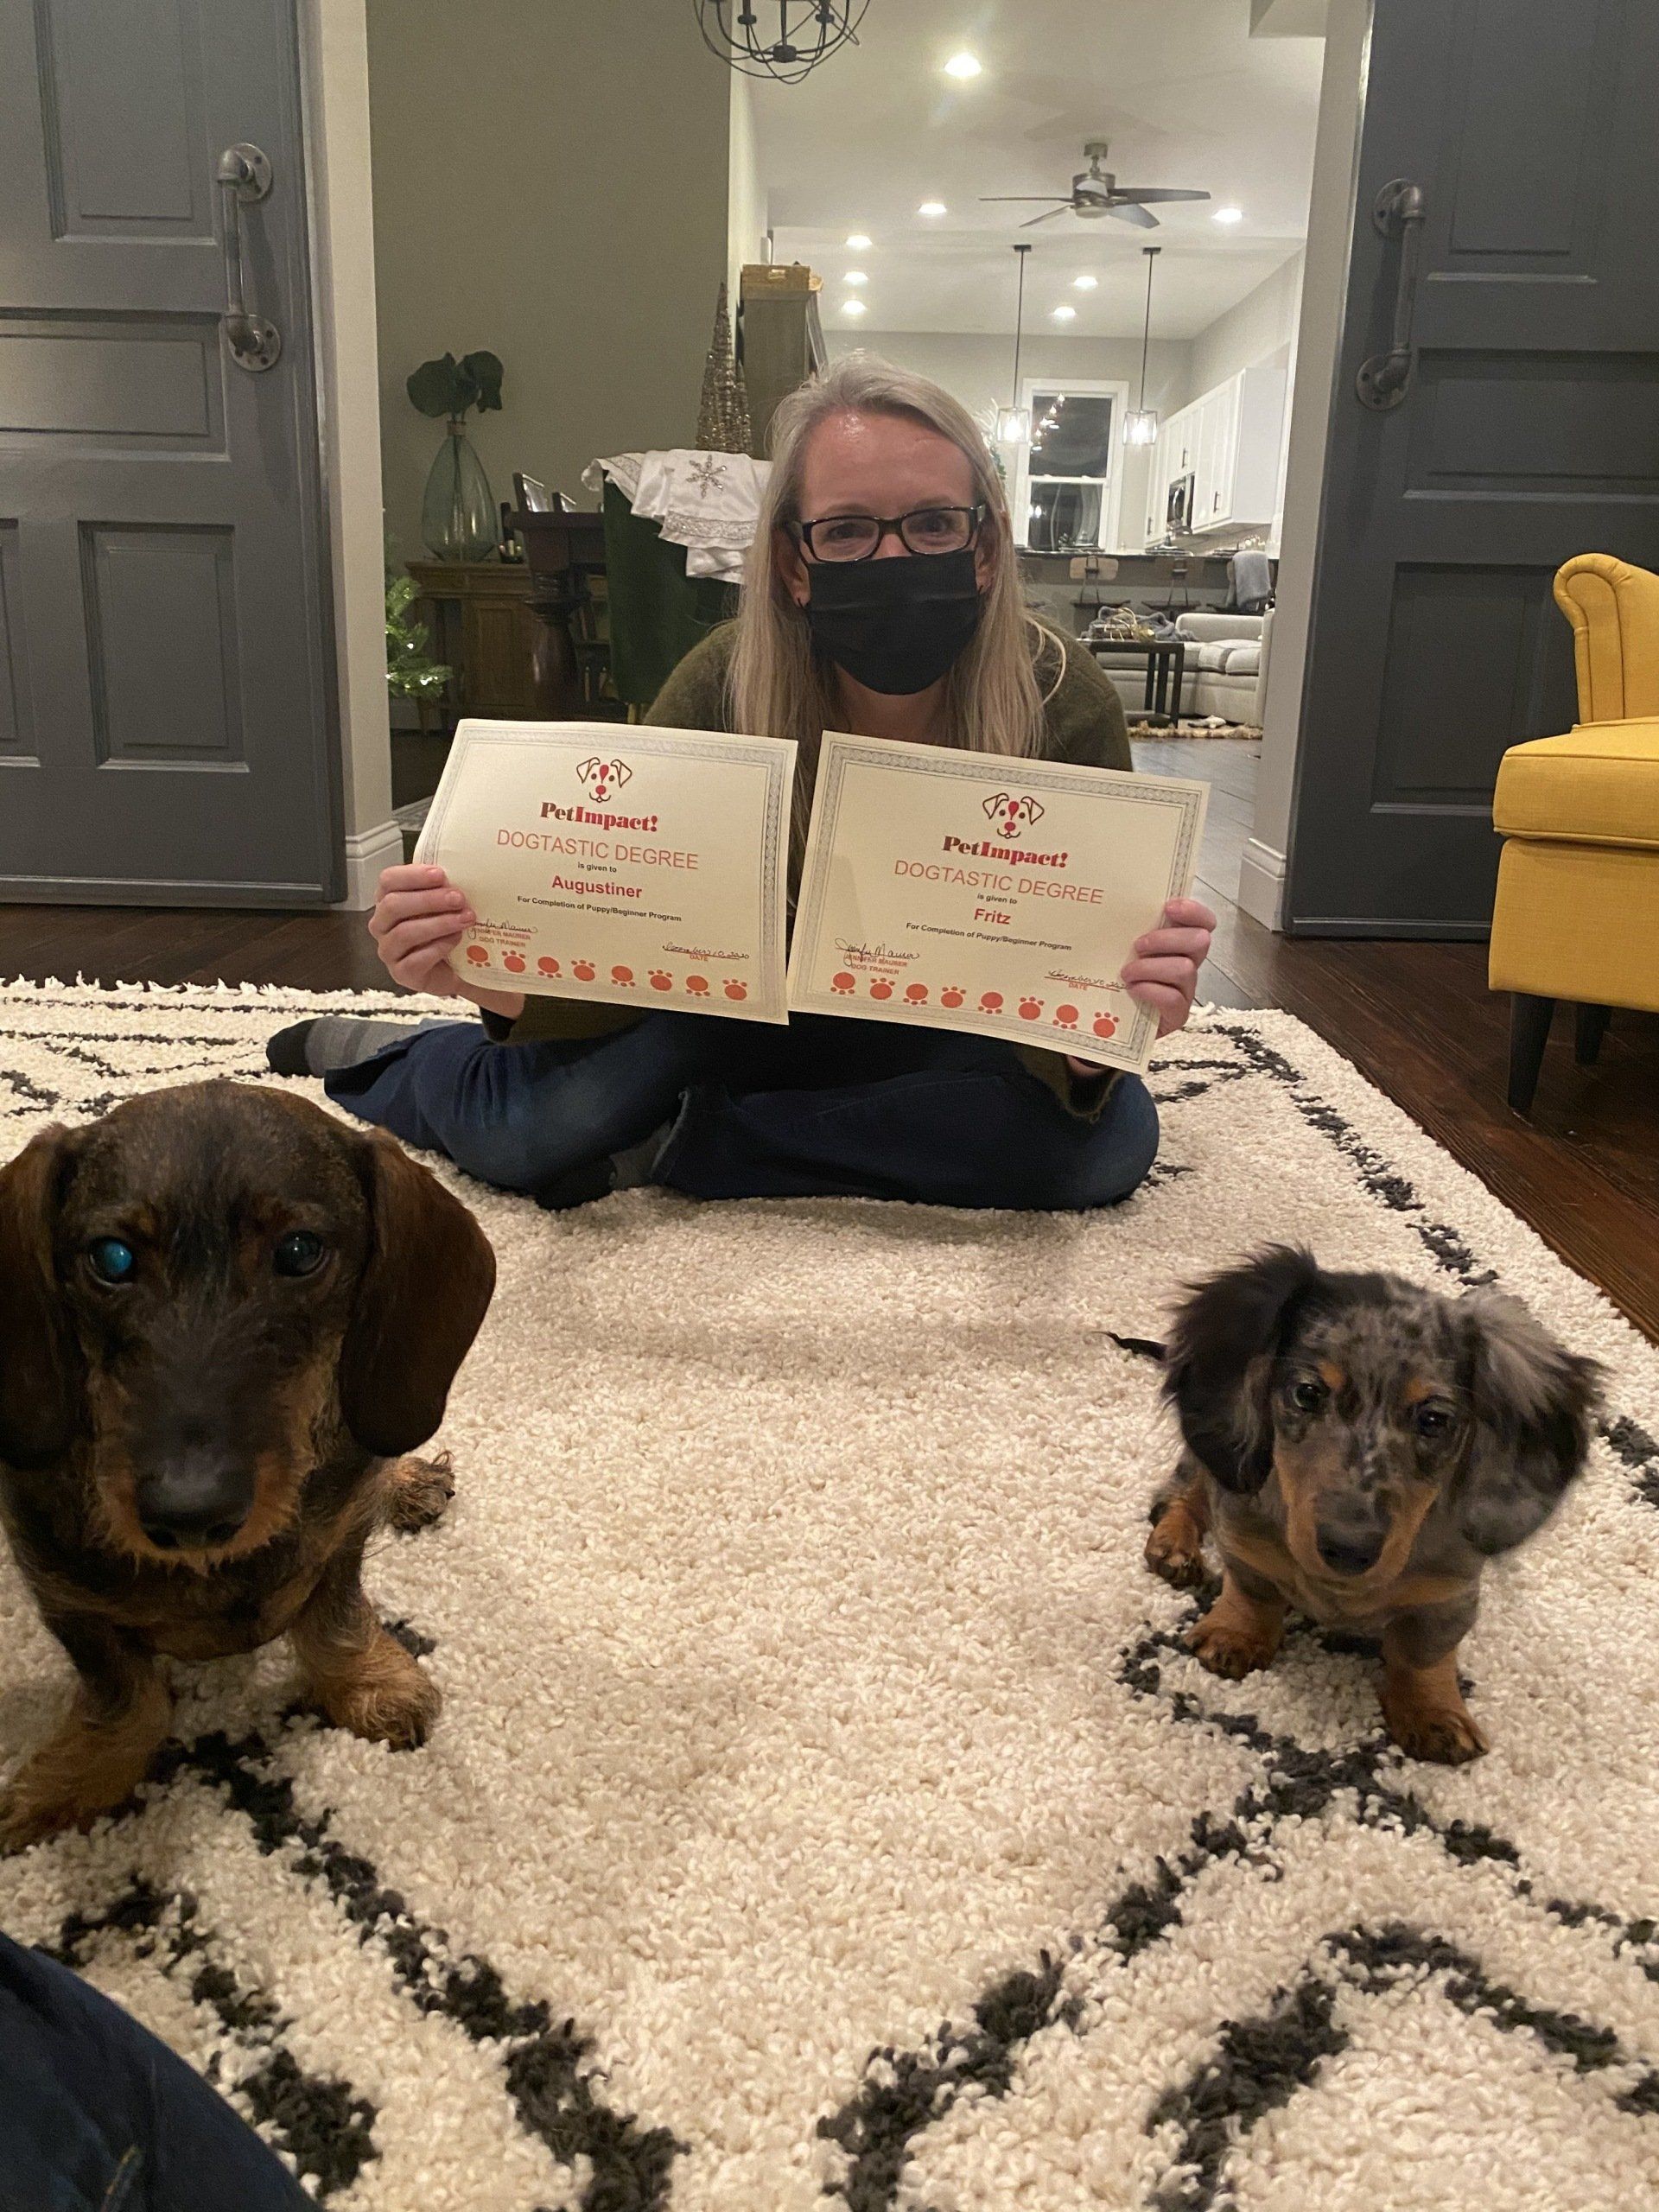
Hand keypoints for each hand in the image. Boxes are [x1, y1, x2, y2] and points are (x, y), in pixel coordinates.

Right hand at [367, 864, 522, 1017]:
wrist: (456, 968)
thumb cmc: (445, 930)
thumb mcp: (443, 904)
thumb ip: (442, 888)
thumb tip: (462, 870)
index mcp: (388, 899)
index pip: (388, 880)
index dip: (412, 875)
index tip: (440, 874)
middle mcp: (381, 924)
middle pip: (394, 905)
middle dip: (429, 899)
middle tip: (458, 898)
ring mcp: (388, 950)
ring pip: (405, 932)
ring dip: (439, 923)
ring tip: (465, 919)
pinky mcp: (401, 973)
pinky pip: (416, 959)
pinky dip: (439, 947)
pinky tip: (456, 940)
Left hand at [1120, 895, 1216, 1038]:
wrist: (1111, 1020)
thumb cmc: (1116, 977)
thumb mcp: (1120, 947)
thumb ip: (1126, 926)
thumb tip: (1097, 890)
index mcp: (1178, 942)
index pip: (1204, 922)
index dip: (1193, 911)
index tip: (1168, 907)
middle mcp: (1188, 963)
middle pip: (1200, 941)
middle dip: (1167, 939)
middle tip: (1138, 946)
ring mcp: (1185, 990)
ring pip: (1185, 969)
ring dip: (1151, 967)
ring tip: (1126, 973)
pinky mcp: (1177, 1014)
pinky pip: (1172, 998)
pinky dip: (1150, 991)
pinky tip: (1132, 990)